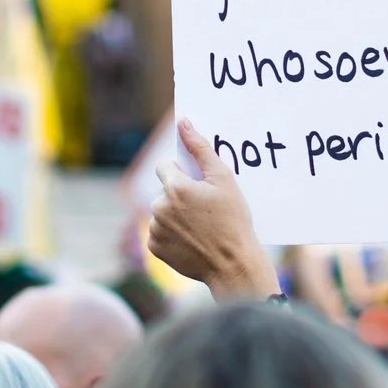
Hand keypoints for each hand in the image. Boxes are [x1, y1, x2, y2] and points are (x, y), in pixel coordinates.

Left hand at [149, 120, 274, 299]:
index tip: (197, 185)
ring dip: (175, 215)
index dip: (182, 173)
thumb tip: (183, 121)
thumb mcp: (224, 180)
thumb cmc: (233, 220)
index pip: (165, 166)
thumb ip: (200, 148)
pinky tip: (191, 240)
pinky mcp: (154, 248)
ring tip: (200, 227)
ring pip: (161, 212)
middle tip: (204, 210)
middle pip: (164, 191)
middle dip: (179, 195)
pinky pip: (159, 233)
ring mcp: (155, 229)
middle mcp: (159, 207)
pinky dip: (171, 235)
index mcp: (175, 187)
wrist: (233, 265)